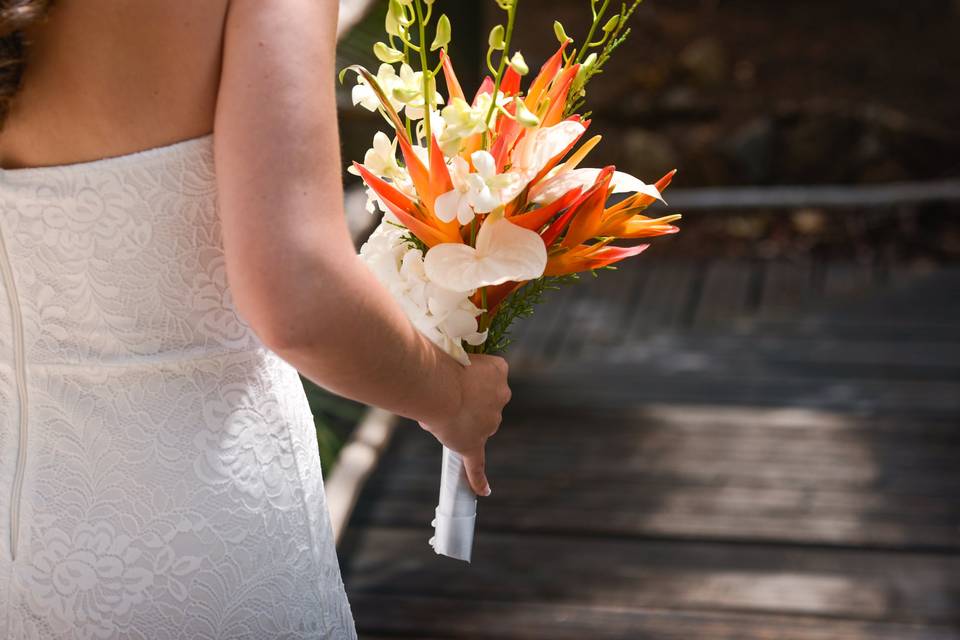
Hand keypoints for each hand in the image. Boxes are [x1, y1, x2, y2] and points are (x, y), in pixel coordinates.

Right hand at [418, 353, 511, 496]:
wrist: (438, 386)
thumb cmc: (439, 363)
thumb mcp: (452, 355)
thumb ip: (453, 371)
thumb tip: (443, 386)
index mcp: (499, 370)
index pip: (491, 373)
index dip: (471, 377)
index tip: (456, 374)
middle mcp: (501, 396)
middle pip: (485, 402)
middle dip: (467, 401)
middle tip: (443, 394)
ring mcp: (489, 423)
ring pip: (477, 425)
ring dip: (460, 423)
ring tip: (435, 411)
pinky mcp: (474, 444)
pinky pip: (478, 465)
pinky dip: (479, 479)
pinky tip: (484, 490)